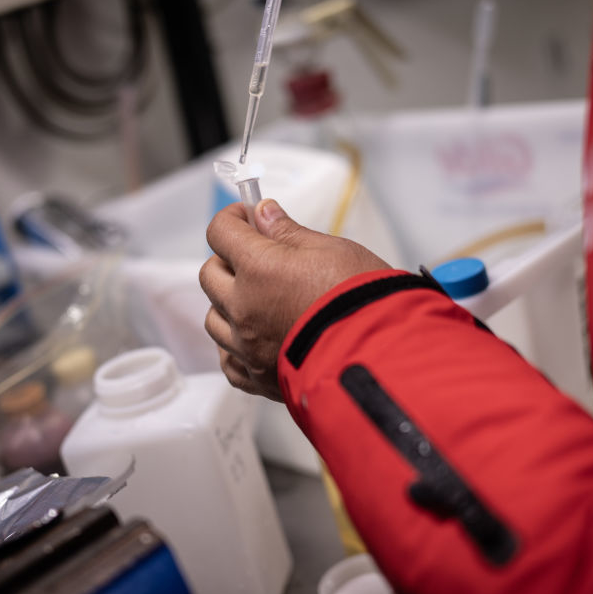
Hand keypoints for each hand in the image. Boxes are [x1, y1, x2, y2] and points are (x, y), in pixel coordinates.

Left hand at [200, 199, 390, 401]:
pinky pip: (229, 361)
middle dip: (228, 259)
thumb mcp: (331, 249)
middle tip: (255, 256)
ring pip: (214, 319)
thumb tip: (264, 214)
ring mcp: (247, 347)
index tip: (246, 216)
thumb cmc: (363, 301)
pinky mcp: (258, 378)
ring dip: (227, 304)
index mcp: (258, 269)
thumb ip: (288, 233)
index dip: (232, 218)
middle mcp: (244, 308)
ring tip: (258, 300)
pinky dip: (234, 347)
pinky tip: (253, 338)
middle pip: (210, 274)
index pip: (220, 232)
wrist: (382, 356)